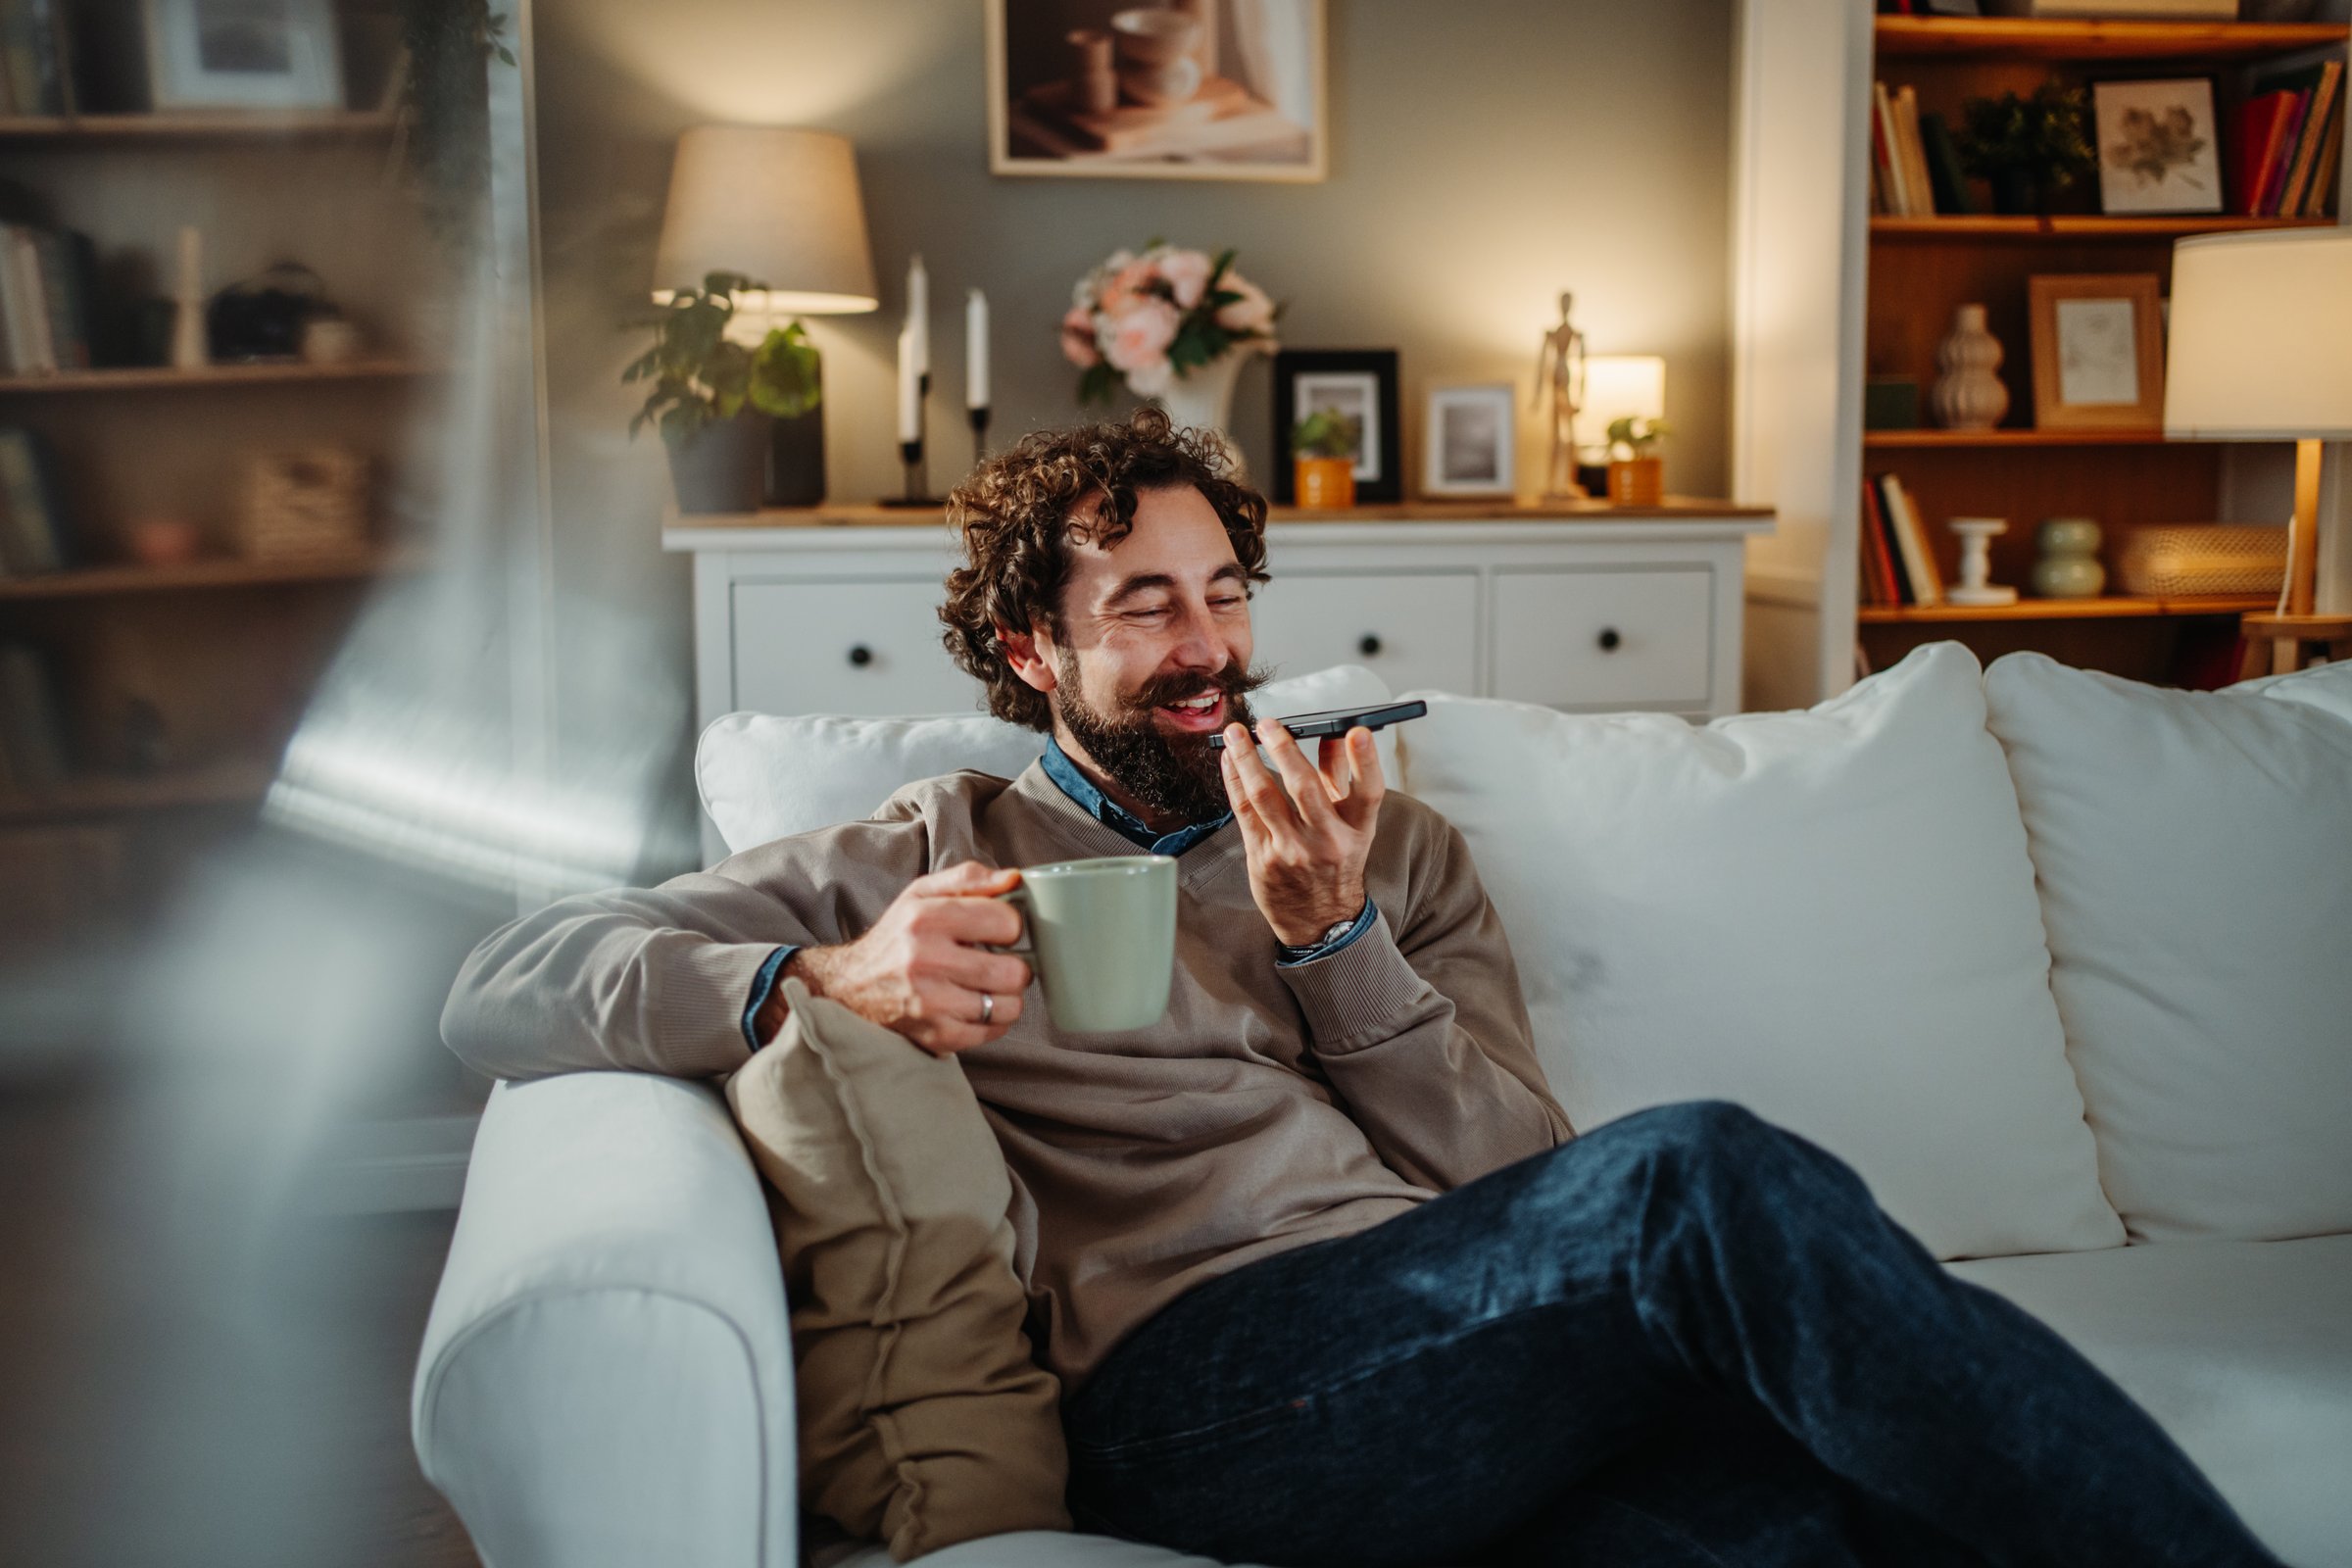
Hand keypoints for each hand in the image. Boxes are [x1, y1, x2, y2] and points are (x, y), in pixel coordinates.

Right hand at [759, 861, 1031, 1056]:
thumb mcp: (921, 895)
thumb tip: (1015, 879)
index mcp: (925, 918)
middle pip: (1013, 971)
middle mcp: (925, 960)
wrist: (849, 988)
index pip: (1007, 922)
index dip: (1012, 926)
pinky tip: (976, 1006)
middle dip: (1017, 966)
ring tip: (989, 985)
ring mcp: (930, 1002)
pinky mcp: (935, 1035)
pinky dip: (994, 1020)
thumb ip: (969, 879)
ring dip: (1007, 996)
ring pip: (1008, 1005)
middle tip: (1002, 962)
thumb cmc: (896, 937)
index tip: (1000, 930)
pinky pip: (993, 1031)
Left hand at [1219, 719, 1383, 947]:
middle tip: (1268, 724)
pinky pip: (1245, 812)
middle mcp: (1328, 841)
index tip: (1357, 732)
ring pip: (1265, 796)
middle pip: (1305, 788)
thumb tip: (1335, 735)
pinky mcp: (1264, 859)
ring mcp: (1293, 852)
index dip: (1366, 761)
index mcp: (1358, 830)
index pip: (1369, 792)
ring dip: (1247, 760)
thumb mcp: (1350, 824)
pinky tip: (1230, 761)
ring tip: (1237, 735)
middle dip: (1284, 749)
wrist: (1319, 920)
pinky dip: (1235, 781)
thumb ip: (1341, 777)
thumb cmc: (1334, 863)